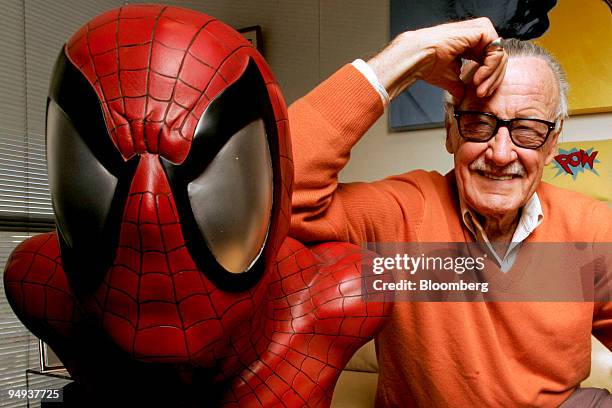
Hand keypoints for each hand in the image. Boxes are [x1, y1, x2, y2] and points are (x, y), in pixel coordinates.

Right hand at [367, 17, 506, 100]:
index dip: (488, 79)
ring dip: (492, 74)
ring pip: (500, 54)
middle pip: (498, 58)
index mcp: (470, 44)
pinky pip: (496, 49)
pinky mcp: (481, 29)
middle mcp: (476, 36)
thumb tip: (462, 96)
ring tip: (479, 87)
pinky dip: (490, 66)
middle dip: (492, 79)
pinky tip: (478, 77)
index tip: (479, 93)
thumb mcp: (450, 79)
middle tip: (481, 93)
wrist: (418, 58)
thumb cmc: (427, 65)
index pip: (490, 61)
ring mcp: (479, 31)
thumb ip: (460, 85)